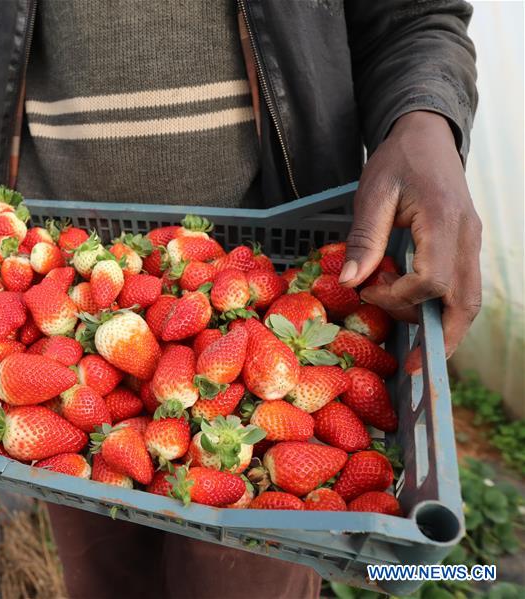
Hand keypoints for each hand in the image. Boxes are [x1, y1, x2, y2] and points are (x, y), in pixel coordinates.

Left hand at [340, 111, 481, 372]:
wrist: (428, 135)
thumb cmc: (397, 161)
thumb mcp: (373, 194)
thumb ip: (364, 239)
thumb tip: (350, 284)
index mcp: (445, 222)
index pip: (433, 280)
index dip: (400, 298)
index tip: (367, 293)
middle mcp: (468, 237)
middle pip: (466, 302)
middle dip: (441, 338)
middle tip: (413, 366)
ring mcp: (473, 242)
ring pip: (471, 300)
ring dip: (447, 329)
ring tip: (418, 351)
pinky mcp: (468, 245)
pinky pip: (465, 287)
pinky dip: (446, 310)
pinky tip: (420, 319)